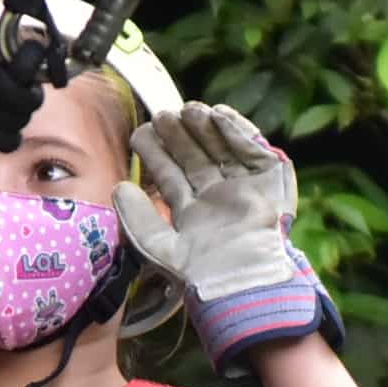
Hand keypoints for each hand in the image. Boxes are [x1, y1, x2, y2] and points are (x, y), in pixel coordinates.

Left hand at [112, 102, 338, 371]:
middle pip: (195, 157)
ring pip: (221, 149)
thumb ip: (135, 217)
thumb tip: (119, 187)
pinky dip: (236, 131)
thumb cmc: (200, 270)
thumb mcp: (157, 245)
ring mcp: (243, 188)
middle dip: (179, 136)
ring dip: (205, 129)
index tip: (140, 134)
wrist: (242, 276)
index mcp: (193, 214)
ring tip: (187, 111)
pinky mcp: (269, 181)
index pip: (171, 176)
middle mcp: (218, 199)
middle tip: (162, 116)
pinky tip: (217, 116)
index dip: (156, 154)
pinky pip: (252, 150)